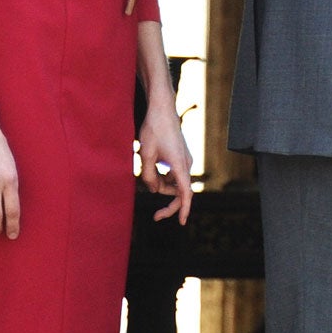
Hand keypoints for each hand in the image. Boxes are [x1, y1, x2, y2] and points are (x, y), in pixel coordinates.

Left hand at [138, 108, 194, 223]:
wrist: (162, 110)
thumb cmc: (154, 130)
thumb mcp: (145, 154)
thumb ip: (148, 176)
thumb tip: (153, 190)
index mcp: (179, 165)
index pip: (185, 193)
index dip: (183, 209)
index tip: (181, 222)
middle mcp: (186, 164)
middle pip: (180, 192)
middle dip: (168, 202)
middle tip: (155, 216)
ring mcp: (185, 160)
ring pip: (175, 183)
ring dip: (161, 185)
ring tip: (146, 169)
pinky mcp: (181, 156)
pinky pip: (174, 174)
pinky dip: (164, 177)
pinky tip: (152, 164)